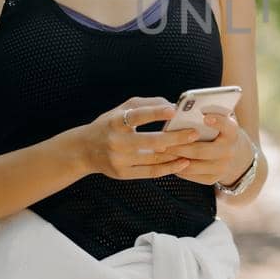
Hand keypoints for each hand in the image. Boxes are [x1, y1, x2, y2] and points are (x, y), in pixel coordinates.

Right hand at [83, 96, 200, 179]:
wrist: (84, 150)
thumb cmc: (109, 125)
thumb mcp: (121, 110)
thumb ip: (146, 104)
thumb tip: (172, 105)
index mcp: (115, 122)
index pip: (137, 116)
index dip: (156, 112)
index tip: (174, 110)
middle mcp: (116, 141)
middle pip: (151, 141)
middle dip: (176, 138)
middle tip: (194, 133)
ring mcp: (119, 160)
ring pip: (154, 159)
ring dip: (176, 154)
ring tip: (193, 147)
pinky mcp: (123, 174)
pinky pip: (150, 173)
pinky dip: (169, 168)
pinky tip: (182, 163)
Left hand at [165, 111, 253, 187]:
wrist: (236, 157)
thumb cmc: (220, 132)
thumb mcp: (221, 122)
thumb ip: (210, 114)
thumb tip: (186, 109)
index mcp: (232, 133)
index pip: (227, 126)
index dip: (217, 121)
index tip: (204, 117)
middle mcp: (229, 152)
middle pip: (201, 150)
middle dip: (180, 146)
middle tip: (162, 140)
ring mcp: (221, 168)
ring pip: (193, 166)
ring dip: (174, 158)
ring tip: (159, 151)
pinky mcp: (212, 179)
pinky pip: (190, 175)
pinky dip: (177, 168)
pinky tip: (166, 160)